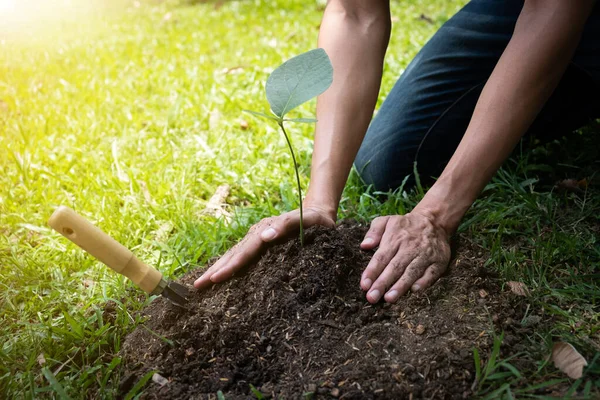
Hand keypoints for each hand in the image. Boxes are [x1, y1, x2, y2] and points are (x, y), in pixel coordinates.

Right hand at [193, 205, 335, 288]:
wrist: (319, 211)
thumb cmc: (317, 220)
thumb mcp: (308, 220)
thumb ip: (288, 224)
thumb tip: (265, 236)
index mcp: (266, 229)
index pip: (245, 251)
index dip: (230, 266)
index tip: (215, 278)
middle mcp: (257, 232)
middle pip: (234, 253)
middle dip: (215, 270)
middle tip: (197, 285)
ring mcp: (256, 236)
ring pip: (234, 253)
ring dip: (217, 268)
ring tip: (201, 283)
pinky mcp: (259, 242)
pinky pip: (240, 254)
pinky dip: (228, 264)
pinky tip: (219, 275)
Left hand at [359, 210, 450, 303]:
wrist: (434, 221)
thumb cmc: (405, 225)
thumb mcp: (386, 220)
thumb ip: (374, 231)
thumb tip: (364, 245)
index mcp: (394, 239)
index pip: (381, 257)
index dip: (372, 272)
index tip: (364, 285)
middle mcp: (410, 247)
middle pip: (394, 267)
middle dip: (382, 283)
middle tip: (372, 297)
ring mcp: (425, 255)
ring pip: (411, 272)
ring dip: (400, 286)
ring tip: (389, 298)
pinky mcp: (439, 261)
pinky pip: (431, 273)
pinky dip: (424, 282)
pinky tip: (414, 291)